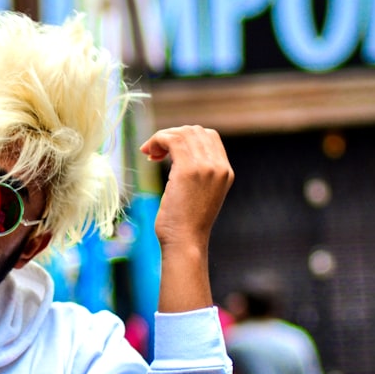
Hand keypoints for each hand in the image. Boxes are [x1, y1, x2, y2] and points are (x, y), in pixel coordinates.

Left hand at [140, 126, 232, 312]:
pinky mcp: (188, 170)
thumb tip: (177, 153)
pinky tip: (149, 154)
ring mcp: (206, 167)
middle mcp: (219, 166)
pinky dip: (157, 140)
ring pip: (183, 133)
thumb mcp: (199, 193)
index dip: (186, 137)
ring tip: (150, 154)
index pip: (209, 136)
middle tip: (154, 153)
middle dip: (172, 136)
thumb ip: (197, 172)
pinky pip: (172, 139)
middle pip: (195, 131)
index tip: (167, 152)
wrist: (185, 242)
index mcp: (226, 171)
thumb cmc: (185, 223)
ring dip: (162, 138)